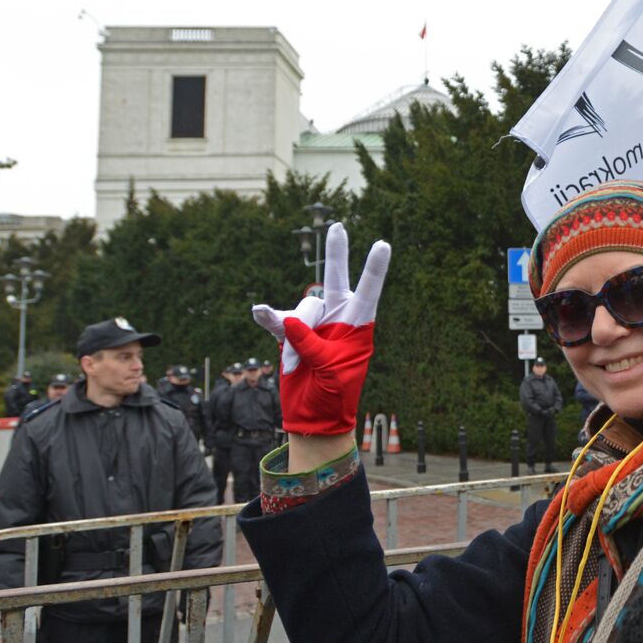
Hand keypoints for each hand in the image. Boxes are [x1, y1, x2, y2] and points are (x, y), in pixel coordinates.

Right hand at [251, 223, 390, 435]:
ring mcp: (312, 324)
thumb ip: (312, 342)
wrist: (313, 417)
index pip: (368, 292)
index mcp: (358, 326)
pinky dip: (269, 319)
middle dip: (336, 254)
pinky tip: (259, 312)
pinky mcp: (289, 333)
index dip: (374, 269)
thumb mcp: (331, 369)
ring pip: (301, 312)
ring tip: (297, 367)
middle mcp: (337, 318)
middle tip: (338, 225)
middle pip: (334, 280)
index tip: (383, 244)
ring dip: (295, 341)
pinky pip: (277, 321)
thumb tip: (285, 319)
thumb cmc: (335, 395)